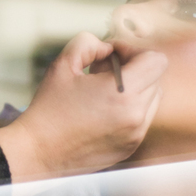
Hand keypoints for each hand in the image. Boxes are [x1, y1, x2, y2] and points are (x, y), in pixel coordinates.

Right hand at [0, 32, 167, 180]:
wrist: (38, 152)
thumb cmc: (49, 109)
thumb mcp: (63, 65)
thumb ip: (88, 44)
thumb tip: (108, 49)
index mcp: (123, 94)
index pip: (156, 61)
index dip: (135, 51)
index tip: (112, 56)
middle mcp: (136, 116)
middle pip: (154, 78)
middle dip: (132, 69)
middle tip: (102, 73)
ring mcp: (135, 135)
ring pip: (151, 99)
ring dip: (133, 89)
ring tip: (102, 93)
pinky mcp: (129, 148)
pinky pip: (141, 119)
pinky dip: (128, 110)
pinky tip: (101, 111)